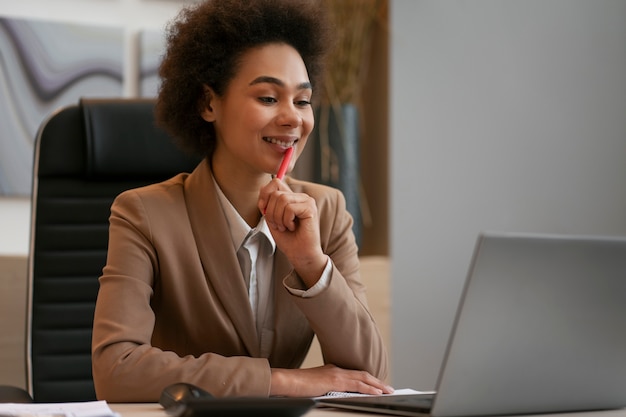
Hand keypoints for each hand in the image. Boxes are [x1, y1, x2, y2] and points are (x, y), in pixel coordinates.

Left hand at [258, 179, 326, 286]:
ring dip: (278, 218)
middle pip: (276, 193)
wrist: (300, 255)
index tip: (263, 209)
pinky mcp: (310, 208)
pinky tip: (292, 228)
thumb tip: (263, 190)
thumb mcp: (272, 218)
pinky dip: (286, 221)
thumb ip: (268, 204)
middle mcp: (300, 197)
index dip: (265, 194)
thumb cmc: (288, 239)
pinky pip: (289, 208)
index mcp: (292, 197)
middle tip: (278, 225)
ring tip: (285, 227)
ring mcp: (307, 201)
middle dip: (271, 212)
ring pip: (282, 199)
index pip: (275, 182)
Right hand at [270, 364, 393, 396]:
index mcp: (332, 371)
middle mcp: (336, 370)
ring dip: (377, 385)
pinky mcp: (335, 382)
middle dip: (376, 381)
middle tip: (388, 388)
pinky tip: (376, 393)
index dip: (367, 379)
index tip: (377, 384)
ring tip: (387, 390)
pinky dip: (369, 388)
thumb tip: (335, 395)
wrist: (288, 381)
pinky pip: (357, 385)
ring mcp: (336, 375)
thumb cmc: (297, 385)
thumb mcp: (316, 386)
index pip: (355, 374)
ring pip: (363, 379)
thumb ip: (327, 388)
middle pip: (362, 375)